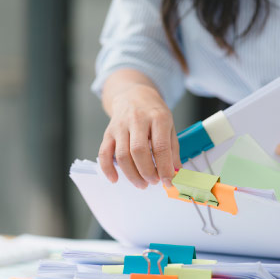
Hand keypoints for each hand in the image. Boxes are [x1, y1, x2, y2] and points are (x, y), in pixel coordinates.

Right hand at [98, 72, 180, 188]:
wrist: (133, 95)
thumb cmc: (153, 113)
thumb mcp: (169, 126)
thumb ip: (172, 150)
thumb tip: (175, 173)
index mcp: (158, 117)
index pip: (160, 147)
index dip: (164, 168)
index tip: (168, 181)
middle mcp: (138, 120)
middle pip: (139, 151)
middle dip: (147, 172)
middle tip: (153, 182)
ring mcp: (120, 125)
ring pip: (122, 155)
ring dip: (132, 174)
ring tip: (141, 183)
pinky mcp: (108, 132)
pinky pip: (104, 152)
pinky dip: (108, 168)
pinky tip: (115, 179)